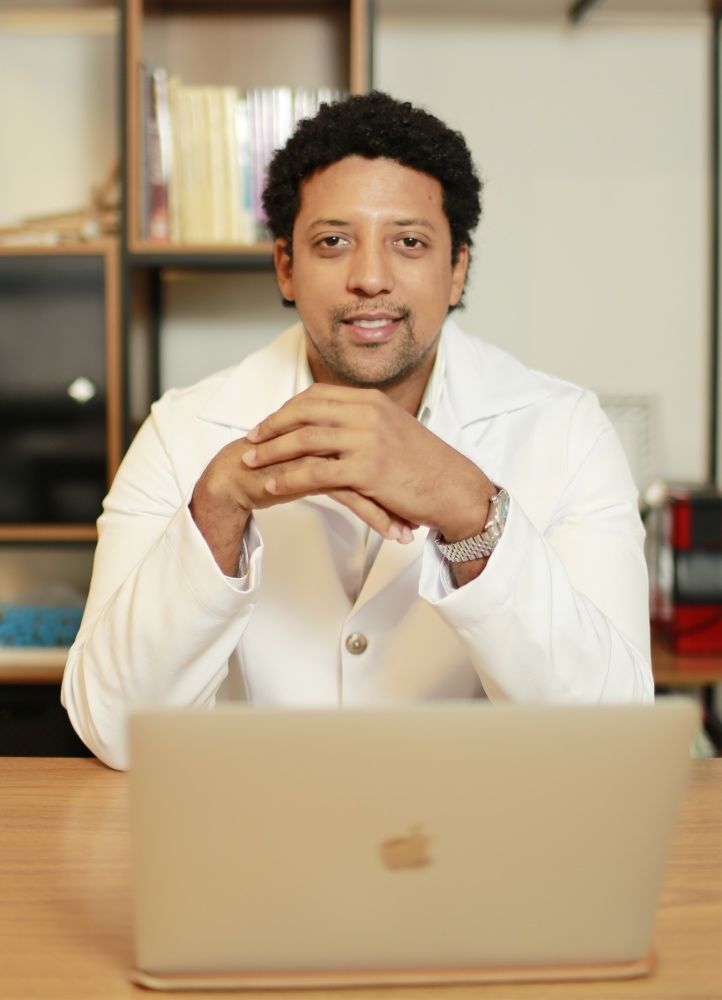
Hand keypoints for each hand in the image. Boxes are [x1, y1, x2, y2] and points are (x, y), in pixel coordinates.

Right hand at [190, 434, 413, 575]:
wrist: (237, 473)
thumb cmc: (279, 463)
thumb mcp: (321, 452)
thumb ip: (347, 448)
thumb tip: (381, 461)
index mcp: (341, 416)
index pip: (385, 442)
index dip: (406, 467)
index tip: (423, 492)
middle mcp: (335, 428)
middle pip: (384, 458)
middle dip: (406, 490)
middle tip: (426, 514)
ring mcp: (323, 449)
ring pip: (372, 478)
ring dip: (395, 508)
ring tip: (411, 530)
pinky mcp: (310, 472)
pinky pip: (351, 496)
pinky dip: (374, 517)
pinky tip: (390, 534)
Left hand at [243, 383, 495, 541]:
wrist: (454, 488)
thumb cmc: (426, 466)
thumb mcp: (394, 430)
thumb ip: (365, 423)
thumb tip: (338, 427)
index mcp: (372, 401)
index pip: (317, 396)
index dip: (287, 409)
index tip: (268, 423)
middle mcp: (367, 413)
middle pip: (304, 412)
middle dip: (272, 426)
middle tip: (250, 440)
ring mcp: (367, 440)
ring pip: (305, 439)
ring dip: (272, 451)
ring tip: (251, 462)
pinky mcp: (366, 470)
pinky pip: (315, 471)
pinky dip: (289, 477)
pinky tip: (274, 485)